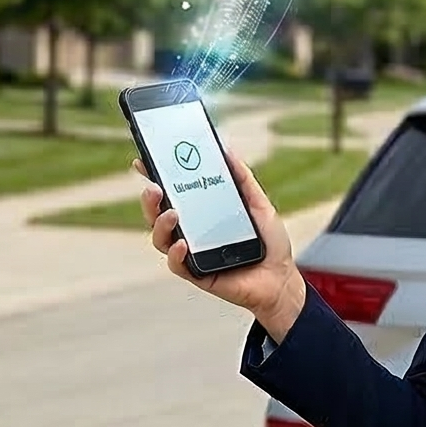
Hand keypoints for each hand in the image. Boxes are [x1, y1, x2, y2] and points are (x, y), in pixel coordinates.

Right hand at [139, 146, 305, 341]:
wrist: (282, 277)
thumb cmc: (269, 242)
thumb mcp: (258, 204)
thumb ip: (242, 178)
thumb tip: (226, 148)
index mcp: (200, 213)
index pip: (171, 193)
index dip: (154, 177)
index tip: (143, 161)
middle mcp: (190, 231)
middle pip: (157, 214)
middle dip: (150, 199)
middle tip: (153, 186)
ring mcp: (191, 253)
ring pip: (160, 238)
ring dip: (160, 223)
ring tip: (171, 212)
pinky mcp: (196, 274)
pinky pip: (177, 264)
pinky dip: (175, 253)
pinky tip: (182, 244)